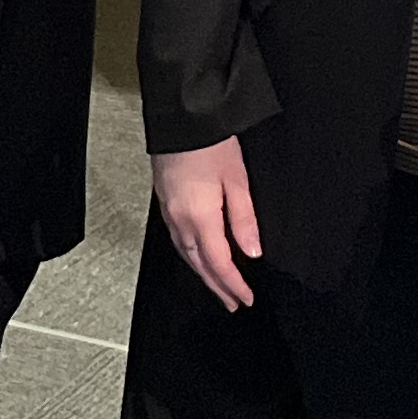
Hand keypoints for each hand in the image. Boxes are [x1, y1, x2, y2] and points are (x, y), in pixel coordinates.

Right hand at [151, 137, 260, 309]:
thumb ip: (244, 219)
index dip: (233, 284)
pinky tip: (197, 256)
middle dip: (217, 286)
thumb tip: (252, 251)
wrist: (179, 116)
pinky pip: (177, 240)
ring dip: (202, 274)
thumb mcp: (236, 179)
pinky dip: (190, 256)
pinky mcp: (165, 201)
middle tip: (233, 302)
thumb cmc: (209, 142)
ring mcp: (169, 211)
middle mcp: (180, 219)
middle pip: (199, 264)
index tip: (247, 299)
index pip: (219, 263)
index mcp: (200, 217)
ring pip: (185, 254)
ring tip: (217, 286)